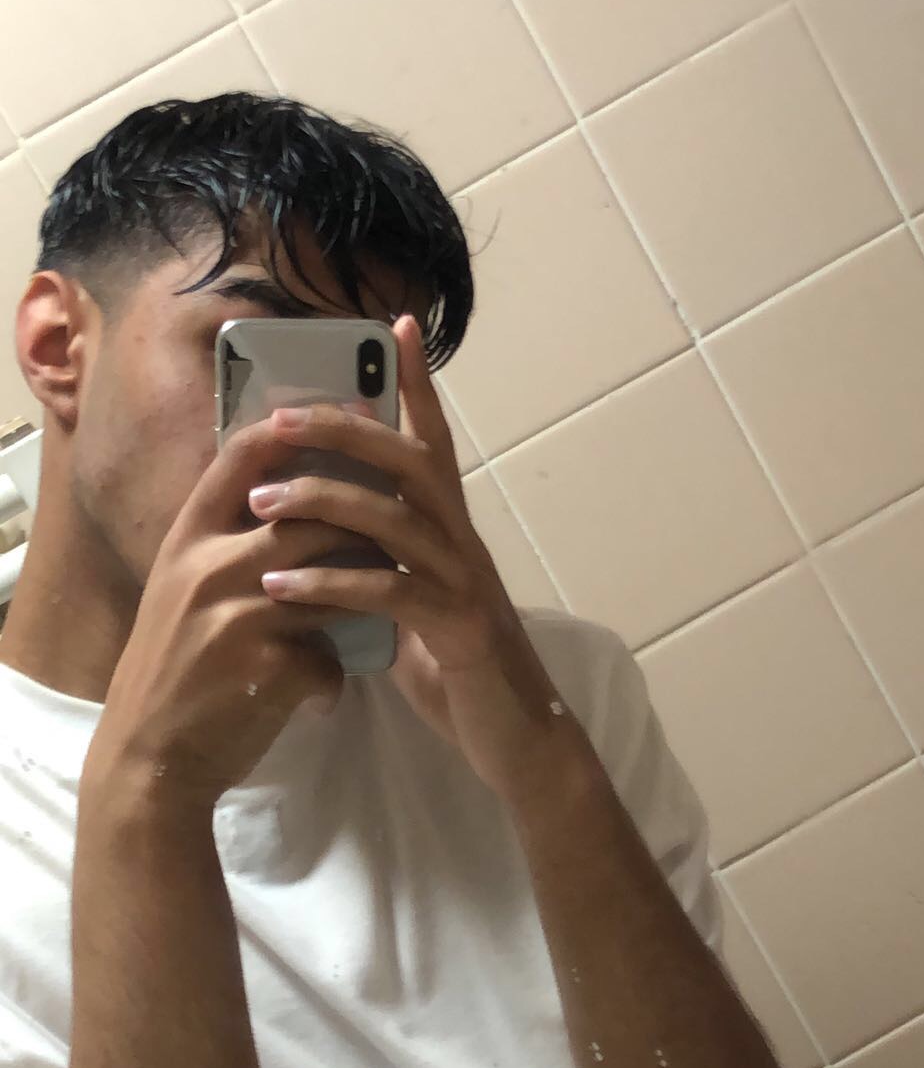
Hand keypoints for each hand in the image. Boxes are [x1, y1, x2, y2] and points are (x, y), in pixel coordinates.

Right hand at [89, 417, 356, 809]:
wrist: (147, 759)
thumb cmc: (172, 671)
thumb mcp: (181, 593)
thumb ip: (225, 548)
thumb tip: (290, 503)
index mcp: (186, 541)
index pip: (240, 458)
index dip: (292, 433)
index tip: (337, 421)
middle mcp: (208, 567)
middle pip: (311, 516)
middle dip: (360, 527)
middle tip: (390, 539)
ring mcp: (238, 615)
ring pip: (336, 583)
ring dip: (361, 599)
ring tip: (371, 613)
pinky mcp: (267, 667)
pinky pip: (331, 657)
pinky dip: (333, 680)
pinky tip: (321, 697)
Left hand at [248, 315, 592, 810]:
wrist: (519, 741)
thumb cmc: (464, 677)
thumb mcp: (418, 611)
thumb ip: (389, 570)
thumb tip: (341, 550)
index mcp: (452, 533)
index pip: (434, 443)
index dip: (417, 385)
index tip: (395, 325)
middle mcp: (463, 544)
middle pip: (410, 461)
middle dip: (345, 430)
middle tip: (280, 419)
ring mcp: (464, 583)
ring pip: (395, 518)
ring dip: (322, 504)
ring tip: (259, 506)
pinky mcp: (457, 628)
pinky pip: (388, 593)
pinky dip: (328, 586)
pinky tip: (278, 590)